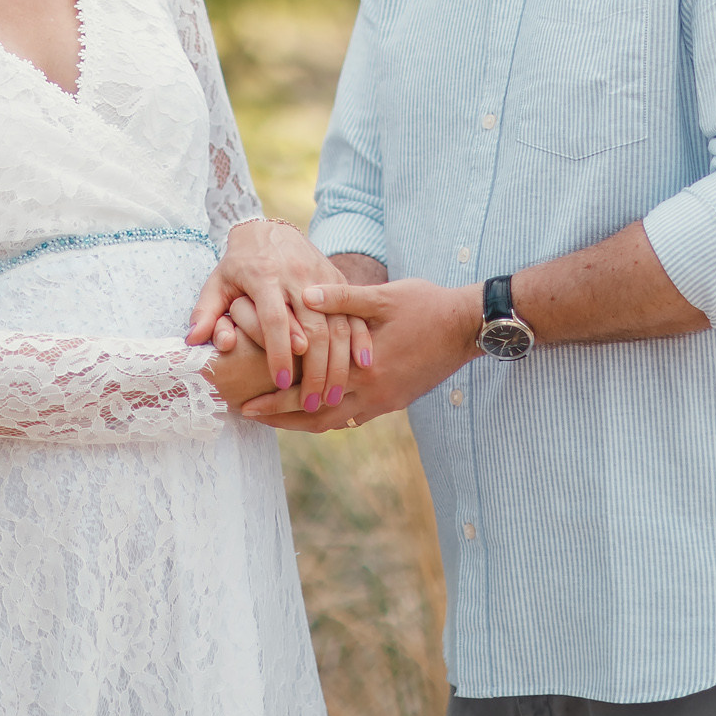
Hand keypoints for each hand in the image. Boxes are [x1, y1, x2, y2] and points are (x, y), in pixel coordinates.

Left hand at [184, 219, 371, 415]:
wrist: (270, 230)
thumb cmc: (239, 264)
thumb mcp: (218, 283)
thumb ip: (205, 311)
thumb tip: (193, 340)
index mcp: (265, 277)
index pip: (275, 320)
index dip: (278, 353)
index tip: (279, 384)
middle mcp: (298, 277)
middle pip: (313, 327)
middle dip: (315, 369)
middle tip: (313, 403)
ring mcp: (323, 278)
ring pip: (338, 324)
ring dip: (339, 363)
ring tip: (333, 396)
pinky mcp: (339, 280)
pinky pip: (355, 313)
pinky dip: (361, 340)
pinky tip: (362, 367)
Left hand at [237, 277, 480, 433]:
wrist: (468, 326)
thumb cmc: (427, 305)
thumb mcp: (384, 296)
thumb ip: (343, 297)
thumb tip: (304, 294)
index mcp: (365, 369)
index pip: (309, 393)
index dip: (275, 400)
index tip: (246, 402)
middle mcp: (374, 393)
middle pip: (317, 418)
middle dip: (281, 418)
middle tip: (250, 415)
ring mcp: (387, 401)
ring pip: (336, 422)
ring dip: (304, 421)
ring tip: (276, 417)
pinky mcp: (396, 400)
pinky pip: (356, 416)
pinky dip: (331, 416)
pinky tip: (314, 407)